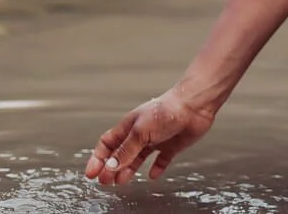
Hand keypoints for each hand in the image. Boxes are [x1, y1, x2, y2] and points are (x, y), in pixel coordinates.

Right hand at [84, 86, 216, 185]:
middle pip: (121, 153)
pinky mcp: (172, 145)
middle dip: (111, 167)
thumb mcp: (141, 131)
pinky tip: (152, 175)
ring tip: (122, 181)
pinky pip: (161, 159)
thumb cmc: (167, 110)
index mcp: (129, 126)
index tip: (92, 173)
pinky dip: (156, 168)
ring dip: (129, 169)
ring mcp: (156, 139)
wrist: (195, 104)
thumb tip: (110, 166)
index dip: (98, 158)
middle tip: (106, 181)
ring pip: (138, 158)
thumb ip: (126, 150)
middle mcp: (141, 133)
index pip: (107, 143)